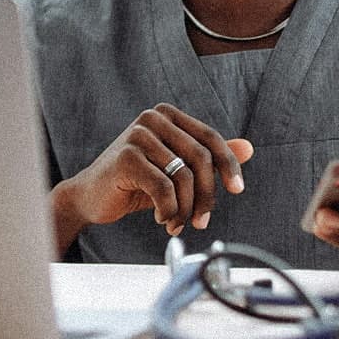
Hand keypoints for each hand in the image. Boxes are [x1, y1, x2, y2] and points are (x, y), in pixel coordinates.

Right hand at [53, 104, 252, 247]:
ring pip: (184, 177)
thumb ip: (208, 157)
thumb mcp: (174, 169)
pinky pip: (164, 188)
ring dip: (186, 208)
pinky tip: (162, 218)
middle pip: (200, 158)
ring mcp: (137, 135)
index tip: (237, 189)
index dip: (228, 164)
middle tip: (201, 220)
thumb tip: (248, 148)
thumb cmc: (134, 182)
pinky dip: (169, 210)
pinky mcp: (126, 157)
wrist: (89, 197)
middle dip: (206, 195)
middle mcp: (153, 118)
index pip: (210, 138)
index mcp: (167, 115)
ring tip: (176, 222)